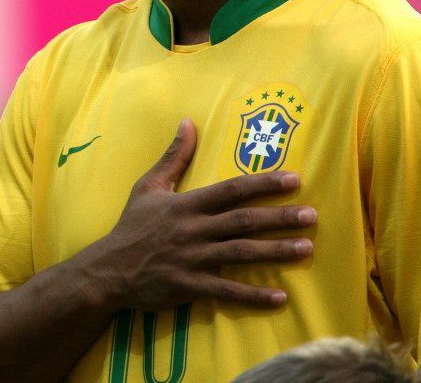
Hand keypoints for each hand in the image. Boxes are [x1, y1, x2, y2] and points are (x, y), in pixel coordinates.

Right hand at [87, 119, 314, 311]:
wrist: (107, 269)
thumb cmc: (131, 226)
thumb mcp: (148, 186)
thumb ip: (173, 157)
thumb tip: (188, 122)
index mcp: (185, 204)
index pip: (230, 190)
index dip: (263, 183)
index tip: (293, 178)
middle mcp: (192, 230)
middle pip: (242, 221)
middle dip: (279, 218)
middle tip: (312, 216)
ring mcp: (192, 259)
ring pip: (240, 253)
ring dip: (275, 251)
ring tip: (306, 249)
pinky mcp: (189, 286)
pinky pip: (226, 291)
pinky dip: (253, 295)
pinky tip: (280, 297)